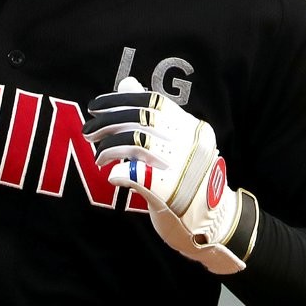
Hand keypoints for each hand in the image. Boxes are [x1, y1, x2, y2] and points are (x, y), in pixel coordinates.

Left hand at [83, 77, 258, 274]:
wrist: (217, 223)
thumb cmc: (191, 180)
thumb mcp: (179, 143)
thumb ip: (154, 116)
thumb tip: (126, 82)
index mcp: (192, 128)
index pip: (151, 102)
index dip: (119, 100)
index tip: (96, 106)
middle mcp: (188, 143)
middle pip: (138, 120)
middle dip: (106, 123)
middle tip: (88, 131)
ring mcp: (180, 166)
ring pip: (133, 142)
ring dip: (108, 148)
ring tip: (99, 157)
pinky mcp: (168, 191)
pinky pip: (132, 173)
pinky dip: (118, 172)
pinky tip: (113, 175)